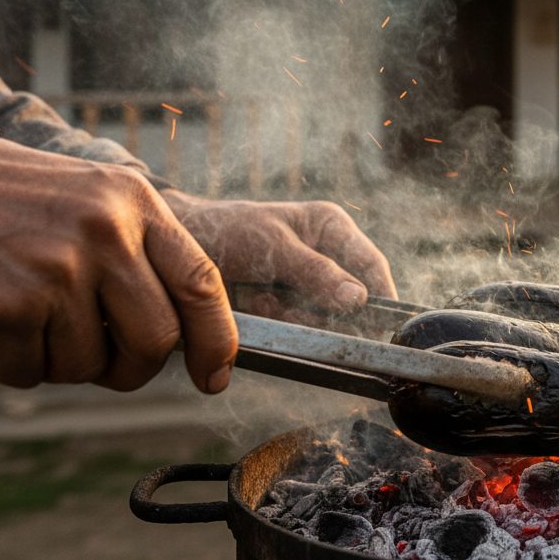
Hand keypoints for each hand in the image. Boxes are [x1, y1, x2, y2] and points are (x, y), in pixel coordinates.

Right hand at [0, 134, 236, 392]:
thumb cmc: (11, 197)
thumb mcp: (93, 197)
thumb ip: (140, 251)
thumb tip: (184, 334)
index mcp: (134, 203)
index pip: (201, 283)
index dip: (217, 340)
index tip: (216, 376)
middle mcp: (103, 233)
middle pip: (156, 341)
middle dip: (133, 367)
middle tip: (103, 357)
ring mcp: (54, 269)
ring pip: (87, 366)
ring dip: (60, 360)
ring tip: (30, 310)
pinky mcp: (4, 306)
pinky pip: (28, 373)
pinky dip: (11, 362)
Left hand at [159, 193, 396, 317]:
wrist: (175, 250)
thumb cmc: (226, 231)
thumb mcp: (273, 246)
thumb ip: (317, 272)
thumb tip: (359, 299)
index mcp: (331, 229)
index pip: (371, 266)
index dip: (381, 298)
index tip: (382, 327)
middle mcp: (325, 258)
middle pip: (348, 302)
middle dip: (317, 309)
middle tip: (280, 296)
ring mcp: (305, 287)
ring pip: (319, 321)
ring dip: (289, 316)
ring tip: (257, 293)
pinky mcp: (285, 311)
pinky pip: (294, 330)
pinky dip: (274, 323)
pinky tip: (252, 304)